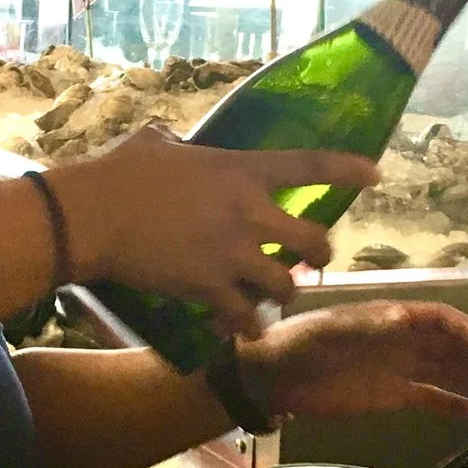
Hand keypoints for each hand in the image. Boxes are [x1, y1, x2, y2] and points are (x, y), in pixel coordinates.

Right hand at [46, 125, 377, 338]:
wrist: (92, 216)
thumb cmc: (118, 174)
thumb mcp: (156, 142)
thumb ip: (176, 142)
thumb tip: (170, 139)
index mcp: (242, 170)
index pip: (312, 165)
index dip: (349, 170)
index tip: (375, 175)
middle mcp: (249, 213)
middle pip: (314, 241)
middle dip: (318, 256)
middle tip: (308, 263)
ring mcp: (233, 254)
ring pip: (286, 286)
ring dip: (282, 294)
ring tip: (269, 298)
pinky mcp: (210, 289)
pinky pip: (247, 318)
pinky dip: (246, 326)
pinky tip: (238, 327)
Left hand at [241, 300, 467, 421]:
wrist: (275, 377)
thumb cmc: (302, 343)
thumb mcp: (334, 330)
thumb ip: (372, 326)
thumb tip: (408, 318)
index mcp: (391, 318)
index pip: (439, 320)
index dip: (465, 330)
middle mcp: (402, 341)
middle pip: (450, 346)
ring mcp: (399, 369)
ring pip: (447, 371)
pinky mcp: (393, 396)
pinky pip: (431, 398)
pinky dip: (454, 404)